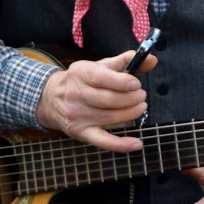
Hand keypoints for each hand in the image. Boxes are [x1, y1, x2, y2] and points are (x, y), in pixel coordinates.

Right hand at [34, 49, 157, 151]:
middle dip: (132, 98)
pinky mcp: (81, 132)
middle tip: (141, 96)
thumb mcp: (100, 66)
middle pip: (110, 99)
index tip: (136, 84)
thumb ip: (126, 61)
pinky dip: (121, 144)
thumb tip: (152, 59)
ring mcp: (78, 115)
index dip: (124, 82)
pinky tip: (136, 143)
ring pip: (111, 117)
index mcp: (81, 73)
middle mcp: (77, 94)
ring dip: (131, 113)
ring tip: (140, 107)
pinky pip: (103, 141)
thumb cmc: (83, 80)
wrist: (50, 98)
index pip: (104, 78)